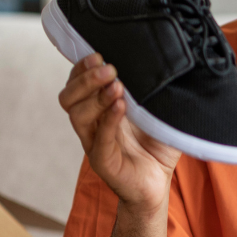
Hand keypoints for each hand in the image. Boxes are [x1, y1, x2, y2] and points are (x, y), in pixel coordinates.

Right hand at [58, 53, 180, 214]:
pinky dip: (108, 121)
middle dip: (85, 79)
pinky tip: (120, 106)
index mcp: (99, 108)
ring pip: (77, 116)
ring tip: (116, 85)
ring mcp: (94, 143)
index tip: (97, 53)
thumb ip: (155, 89)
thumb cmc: (157, 145)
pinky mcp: (103, 162)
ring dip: (95, 97)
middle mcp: (92, 124)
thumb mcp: (159, 111)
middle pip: (69, 97)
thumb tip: (167, 58)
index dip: (81, 69)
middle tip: (109, 67)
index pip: (77, 84)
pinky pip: (99, 140)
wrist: (160, 182)